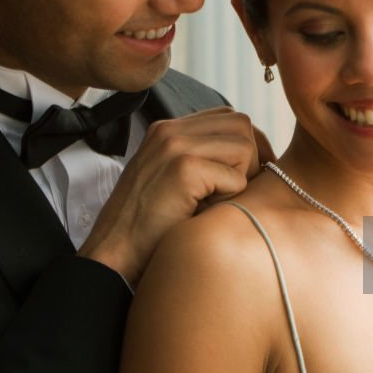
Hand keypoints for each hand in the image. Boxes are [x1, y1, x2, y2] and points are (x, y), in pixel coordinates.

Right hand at [78, 107, 272, 286]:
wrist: (113, 255)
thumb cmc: (150, 228)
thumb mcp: (174, 182)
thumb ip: (204, 159)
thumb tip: (259, 156)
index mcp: (167, 130)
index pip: (228, 117)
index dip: (248, 145)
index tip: (248, 177)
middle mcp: (170, 130)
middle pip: (242, 124)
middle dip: (252, 158)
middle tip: (237, 193)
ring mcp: (174, 145)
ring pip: (244, 146)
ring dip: (241, 179)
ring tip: (214, 202)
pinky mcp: (183, 168)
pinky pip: (236, 178)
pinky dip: (230, 200)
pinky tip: (203, 213)